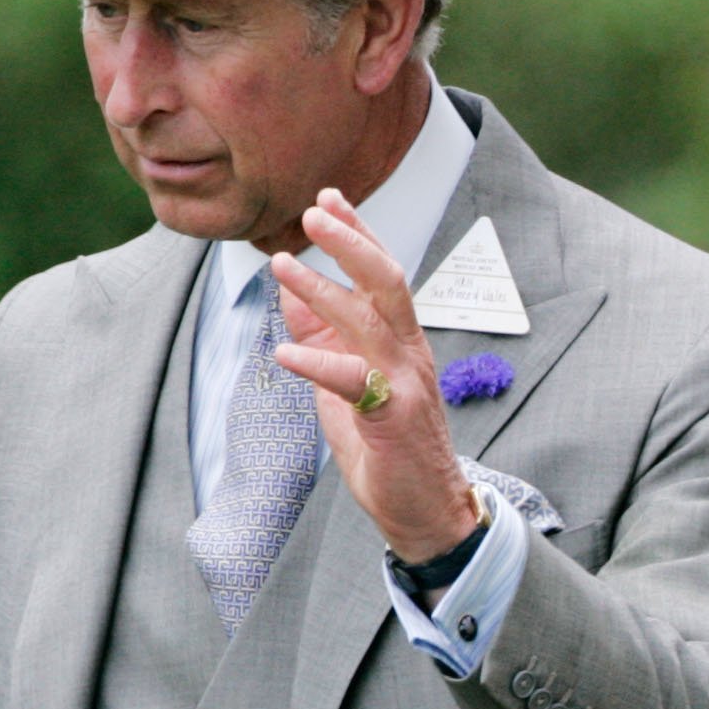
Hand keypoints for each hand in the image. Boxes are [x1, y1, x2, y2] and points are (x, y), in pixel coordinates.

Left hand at [271, 187, 479, 565]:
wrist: (426, 511)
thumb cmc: (386, 448)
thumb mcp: (343, 384)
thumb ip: (322, 338)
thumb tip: (291, 292)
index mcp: (400, 340)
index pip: (382, 274)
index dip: (358, 232)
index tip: (329, 197)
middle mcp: (408, 351)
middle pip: (386, 280)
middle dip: (352, 240)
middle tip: (314, 210)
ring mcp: (405, 381)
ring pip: (369, 320)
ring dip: (324, 288)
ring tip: (283, 264)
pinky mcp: (394, 417)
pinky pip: (354, 382)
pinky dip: (318, 364)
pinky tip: (285, 352)